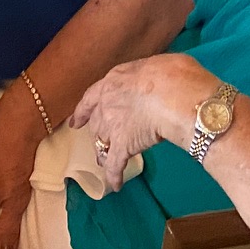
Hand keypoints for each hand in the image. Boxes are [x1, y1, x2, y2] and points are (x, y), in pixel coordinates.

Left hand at [70, 53, 210, 190]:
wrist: (174, 96)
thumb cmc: (172, 74)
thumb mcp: (157, 64)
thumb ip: (149, 75)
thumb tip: (158, 80)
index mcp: (113, 81)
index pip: (92, 97)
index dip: (83, 111)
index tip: (75, 122)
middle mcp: (106, 104)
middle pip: (96, 122)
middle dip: (97, 133)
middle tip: (98, 143)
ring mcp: (112, 126)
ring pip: (101, 143)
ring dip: (102, 153)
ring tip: (103, 163)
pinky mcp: (122, 146)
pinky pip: (114, 165)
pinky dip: (114, 176)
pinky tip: (115, 184)